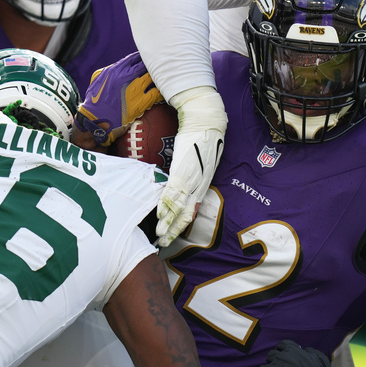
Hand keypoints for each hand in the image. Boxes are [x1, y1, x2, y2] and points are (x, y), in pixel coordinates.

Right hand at [73, 51, 163, 147]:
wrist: (96, 121)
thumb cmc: (94, 100)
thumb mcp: (98, 79)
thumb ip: (110, 70)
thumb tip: (119, 66)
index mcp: (115, 70)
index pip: (134, 58)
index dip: (143, 58)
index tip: (149, 59)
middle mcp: (126, 77)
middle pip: (146, 66)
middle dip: (153, 67)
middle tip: (161, 68)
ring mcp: (135, 90)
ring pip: (153, 78)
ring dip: (159, 78)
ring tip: (165, 78)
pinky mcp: (141, 103)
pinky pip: (157, 94)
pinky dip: (162, 91)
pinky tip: (165, 91)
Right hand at [155, 87, 226, 246]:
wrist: (206, 122)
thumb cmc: (203, 138)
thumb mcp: (202, 160)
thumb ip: (194, 173)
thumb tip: (186, 180)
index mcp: (203, 183)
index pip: (193, 209)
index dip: (183, 223)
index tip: (175, 235)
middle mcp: (199, 185)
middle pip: (186, 214)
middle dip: (175, 230)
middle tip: (165, 244)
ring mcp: (190, 180)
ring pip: (178, 208)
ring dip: (168, 223)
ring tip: (159, 236)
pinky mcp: (182, 173)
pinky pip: (172, 194)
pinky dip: (165, 207)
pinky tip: (159, 217)